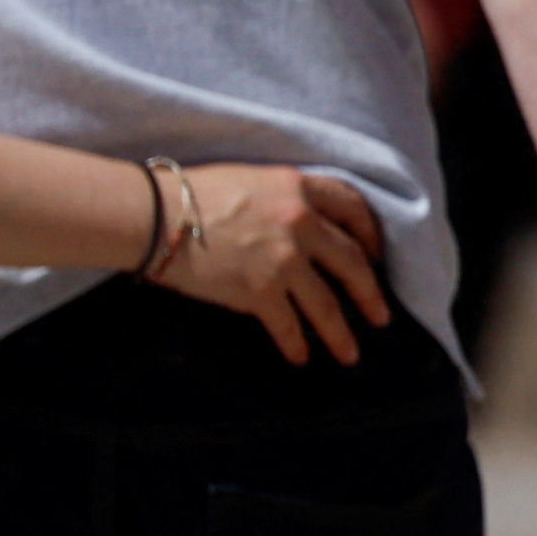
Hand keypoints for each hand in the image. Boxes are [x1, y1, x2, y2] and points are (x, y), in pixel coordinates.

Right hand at [156, 163, 393, 364]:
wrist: (155, 214)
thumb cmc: (191, 193)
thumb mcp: (252, 179)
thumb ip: (286, 197)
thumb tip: (307, 225)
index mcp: (299, 187)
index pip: (354, 209)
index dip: (370, 235)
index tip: (376, 256)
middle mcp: (301, 222)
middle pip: (352, 262)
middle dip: (370, 293)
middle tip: (381, 315)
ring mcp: (283, 259)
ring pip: (327, 304)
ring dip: (341, 333)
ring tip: (351, 353)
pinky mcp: (259, 290)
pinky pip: (288, 325)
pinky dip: (296, 344)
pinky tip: (300, 357)